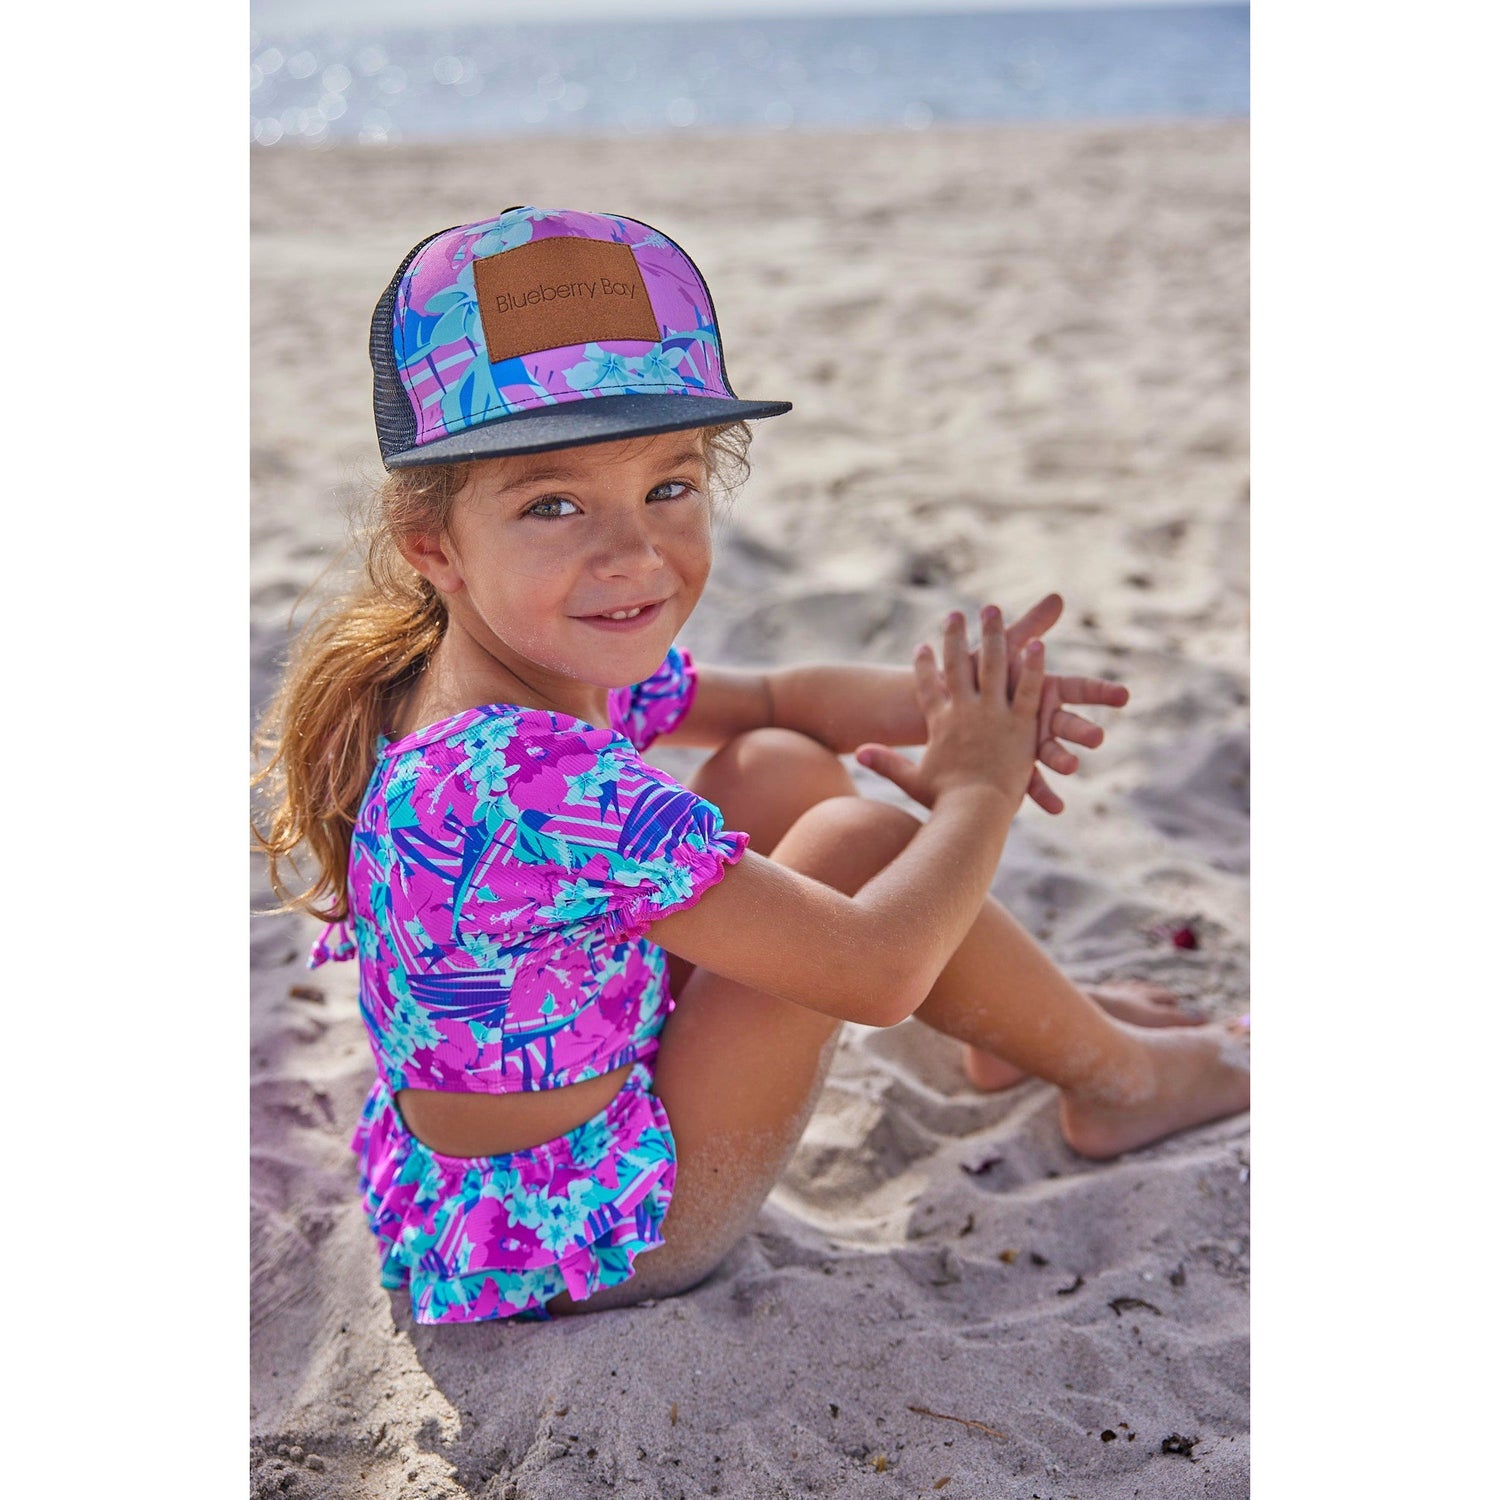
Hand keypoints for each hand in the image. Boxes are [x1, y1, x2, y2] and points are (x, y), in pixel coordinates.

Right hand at [855, 606, 1046, 814]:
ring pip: (994, 666)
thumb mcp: (911, 780)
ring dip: (994, 636)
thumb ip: (886, 763)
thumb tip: (858, 754)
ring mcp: (993, 715)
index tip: (920, 646)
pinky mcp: (1021, 724)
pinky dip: (1033, 665)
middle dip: (955, 637)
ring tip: (993, 611)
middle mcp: (964, 711)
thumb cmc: (943, 801)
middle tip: (956, 614)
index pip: (927, 686)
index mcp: (939, 723)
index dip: (923, 665)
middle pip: (958, 665)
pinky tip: (1039, 642)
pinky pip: (1029, 688)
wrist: (973, 812)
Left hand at [981, 593, 1129, 814]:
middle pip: (1066, 722)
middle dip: (1080, 729)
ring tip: (1072, 768)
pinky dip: (1042, 794)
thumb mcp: (1008, 651)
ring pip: (1050, 752)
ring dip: (1061, 760)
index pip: (1078, 689)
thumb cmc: (985, 677)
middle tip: (1097, 737)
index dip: (1101, 692)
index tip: (1124, 696)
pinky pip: (1028, 780)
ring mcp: (1028, 742)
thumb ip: (1033, 626)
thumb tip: (1057, 597)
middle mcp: (1041, 718)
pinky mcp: (1014, 762)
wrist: (957, 710)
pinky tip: (1056, 809)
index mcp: (1043, 691)